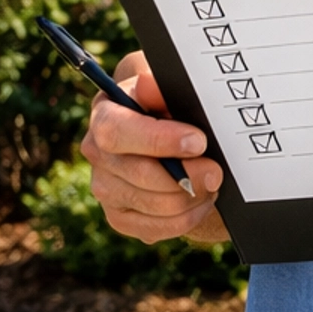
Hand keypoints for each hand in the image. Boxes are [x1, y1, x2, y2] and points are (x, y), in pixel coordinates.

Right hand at [82, 52, 230, 245]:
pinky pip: (154, 228)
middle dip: (185, 175)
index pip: (117, 131)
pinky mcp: (119, 217)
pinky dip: (185, 218)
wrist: (168, 133)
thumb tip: (147, 83)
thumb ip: (158, 87)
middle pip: (138, 173)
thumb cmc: (168, 105)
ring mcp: (105, 187)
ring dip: (191, 198)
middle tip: (216, 171)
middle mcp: (96, 152)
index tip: (198, 141)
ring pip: (151, 205)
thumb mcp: (167, 89)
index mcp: (105, 113)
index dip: (158, 140)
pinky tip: (199, 201)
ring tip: (211, 183)